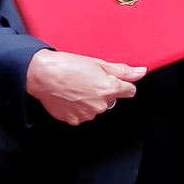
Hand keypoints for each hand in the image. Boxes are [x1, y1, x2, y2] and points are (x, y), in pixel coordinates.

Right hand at [26, 49, 144, 126]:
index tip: (112, 79)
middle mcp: (100, 105)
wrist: (42, 75)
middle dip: (103, 91)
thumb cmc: (67, 65)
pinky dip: (78, 107)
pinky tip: (70, 96)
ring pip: (96, 108)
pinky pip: (82, 115)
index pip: (129, 91)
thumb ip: (122, 71)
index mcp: (109, 89)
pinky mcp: (74, 120)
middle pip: (110, 100)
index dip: (121, 83)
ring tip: (76, 87)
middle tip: (87, 80)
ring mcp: (87, 114)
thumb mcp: (98, 63)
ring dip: (90, 100)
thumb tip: (140, 72)